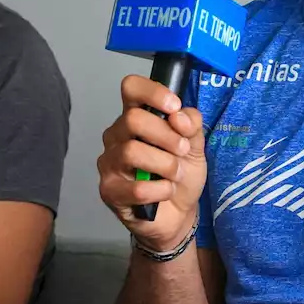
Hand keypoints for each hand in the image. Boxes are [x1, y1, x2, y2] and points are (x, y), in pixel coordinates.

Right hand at [98, 75, 205, 251]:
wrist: (178, 215)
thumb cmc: (179, 176)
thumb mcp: (194, 146)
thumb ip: (191, 125)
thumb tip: (179, 115)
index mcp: (135, 118)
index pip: (131, 88)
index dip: (153, 93)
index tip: (174, 107)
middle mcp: (117, 136)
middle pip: (132, 119)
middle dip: (166, 136)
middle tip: (181, 151)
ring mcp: (109, 163)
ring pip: (132, 152)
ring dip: (165, 165)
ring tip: (175, 175)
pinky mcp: (109, 191)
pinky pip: (137, 187)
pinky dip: (161, 191)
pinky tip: (164, 193)